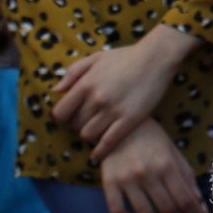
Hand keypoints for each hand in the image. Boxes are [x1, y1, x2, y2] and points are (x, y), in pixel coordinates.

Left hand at [55, 30, 193, 160]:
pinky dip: (100, 151)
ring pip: (88, 135)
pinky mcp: (130, 119)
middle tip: (86, 123)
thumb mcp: (96, 58)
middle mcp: (96, 98)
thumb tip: (56, 90)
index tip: (71, 117)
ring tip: (96, 131)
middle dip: (77, 125)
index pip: (60, 112)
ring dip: (90, 135)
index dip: (63, 117)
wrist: (156, 57)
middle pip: (74, 125)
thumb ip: (73, 72)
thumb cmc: (125, 57)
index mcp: (85, 84)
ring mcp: (113, 110)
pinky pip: (109, 141)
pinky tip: (97, 155)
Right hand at [97, 119, 211, 212]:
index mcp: (167, 165)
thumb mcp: (175, 156)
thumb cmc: (154, 141)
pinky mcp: (109, 183)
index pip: (185, 200)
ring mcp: (127, 179)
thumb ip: (187, 181)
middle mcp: (147, 173)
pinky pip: (118, 212)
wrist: (122, 125)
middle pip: (167, 211)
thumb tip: (199, 208)